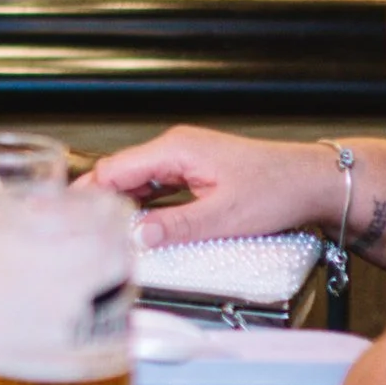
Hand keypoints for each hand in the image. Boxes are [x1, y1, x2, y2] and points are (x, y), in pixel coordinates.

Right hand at [75, 125, 338, 248]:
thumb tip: (136, 236)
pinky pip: (156, 187)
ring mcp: (184, 158)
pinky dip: (143, 205)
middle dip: (100, 201)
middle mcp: (175, 148)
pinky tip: (139, 226)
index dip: (89, 193)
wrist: (314, 182)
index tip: (71, 217)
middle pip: (121, 174)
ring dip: (122, 205)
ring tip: (105, 232)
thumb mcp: (225, 216)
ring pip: (137, 181)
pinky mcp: (194, 171)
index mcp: (176, 149)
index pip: (115, 169)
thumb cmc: (279, 189)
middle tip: (82, 231)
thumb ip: (177, 226)